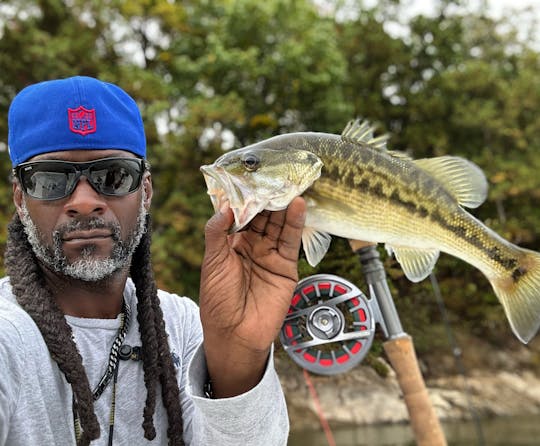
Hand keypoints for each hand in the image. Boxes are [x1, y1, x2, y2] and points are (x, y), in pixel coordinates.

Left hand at [199, 197, 305, 396]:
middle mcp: (253, 246)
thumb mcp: (212, 263)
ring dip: (284, 206)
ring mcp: (270, 255)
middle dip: (269, 198)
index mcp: (232, 244)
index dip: (247, 198)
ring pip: (279, 225)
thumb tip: (226, 206)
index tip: (252, 178)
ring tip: (290, 185)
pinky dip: (296, 223)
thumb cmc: (218, 300)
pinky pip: (291, 241)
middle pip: (264, 217)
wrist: (235, 334)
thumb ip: (217, 233)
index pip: (242, 215)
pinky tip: (298, 205)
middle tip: (276, 176)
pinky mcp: (286, 266)